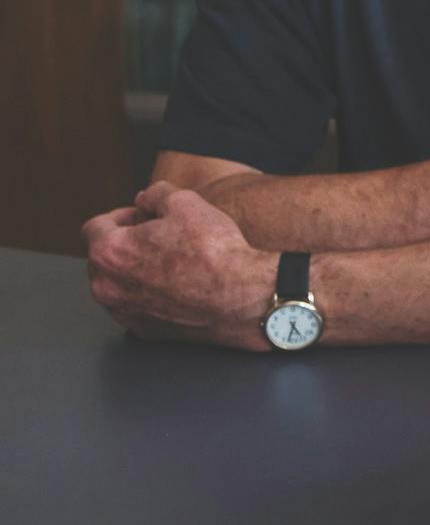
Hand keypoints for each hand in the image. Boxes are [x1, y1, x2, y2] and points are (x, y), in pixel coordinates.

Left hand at [81, 183, 273, 350]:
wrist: (240, 297)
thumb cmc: (213, 251)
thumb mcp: (186, 202)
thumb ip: (156, 194)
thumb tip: (145, 199)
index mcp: (108, 252)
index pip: (94, 227)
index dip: (120, 215)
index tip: (142, 216)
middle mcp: (106, 287)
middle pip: (102, 257)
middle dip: (125, 243)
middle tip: (159, 236)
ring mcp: (123, 313)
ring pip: (117, 284)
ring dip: (134, 270)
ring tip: (170, 261)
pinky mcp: (143, 330)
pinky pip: (135, 306)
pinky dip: (148, 294)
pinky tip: (176, 284)